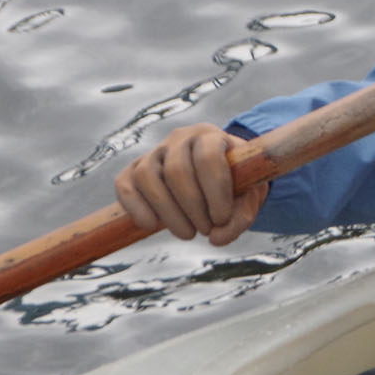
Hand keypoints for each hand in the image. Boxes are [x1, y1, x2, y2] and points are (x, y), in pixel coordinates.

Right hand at [115, 122, 265, 244]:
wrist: (214, 176)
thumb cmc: (235, 184)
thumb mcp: (249, 196)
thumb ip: (241, 215)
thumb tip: (216, 238)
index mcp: (211, 137)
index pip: (208, 158)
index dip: (215, 192)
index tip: (222, 219)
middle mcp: (179, 139)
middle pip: (177, 171)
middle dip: (192, 208)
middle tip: (205, 230)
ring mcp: (154, 152)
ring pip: (147, 176)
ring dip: (167, 212)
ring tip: (187, 233)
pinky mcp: (133, 170)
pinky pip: (124, 185)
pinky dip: (135, 207)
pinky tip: (151, 225)